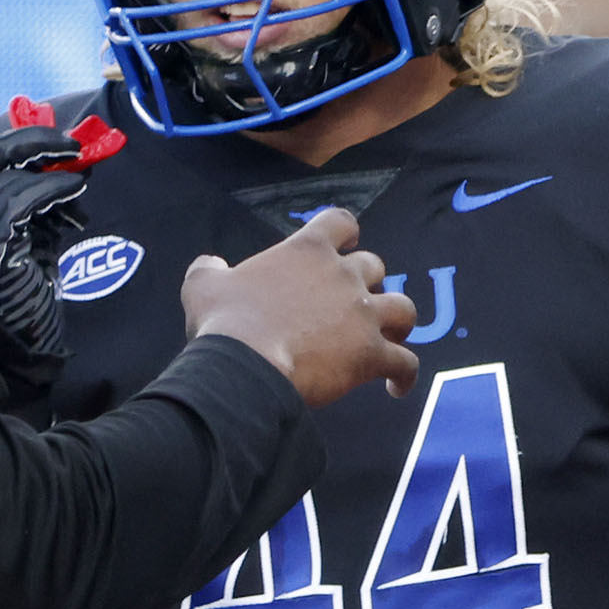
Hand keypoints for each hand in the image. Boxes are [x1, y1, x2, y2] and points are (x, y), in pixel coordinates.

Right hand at [0, 98, 122, 418]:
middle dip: (31, 142)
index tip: (47, 137)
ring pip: (10, 179)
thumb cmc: (6, 291)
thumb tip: (52, 156)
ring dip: (52, 171)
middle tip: (70, 142)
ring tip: (78, 177)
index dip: (10, 143)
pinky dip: (53, 188)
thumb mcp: (5, 233)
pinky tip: (72, 191)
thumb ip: (16, 197)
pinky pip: (23, 199)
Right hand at [181, 206, 420, 406]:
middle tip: (352, 305)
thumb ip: (208, 270)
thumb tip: (209, 262)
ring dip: (398, 321)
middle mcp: (344, 276)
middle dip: (368, 283)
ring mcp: (363, 314)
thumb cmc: (224, 323)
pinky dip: (405, 374)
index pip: (340, 222)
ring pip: (403, 308)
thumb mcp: (204, 288)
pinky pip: (405, 362)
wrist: (243, 366)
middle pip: (374, 267)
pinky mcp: (371, 352)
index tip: (347, 242)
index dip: (345, 232)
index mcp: (307, 252)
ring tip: (390, 337)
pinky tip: (397, 386)